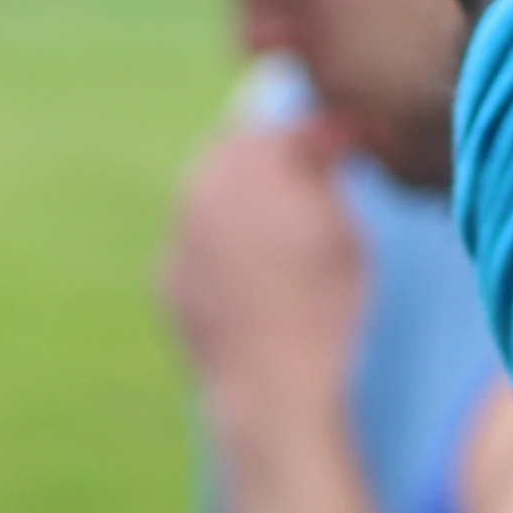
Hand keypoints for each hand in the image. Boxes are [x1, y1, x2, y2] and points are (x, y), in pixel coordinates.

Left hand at [161, 115, 369, 436]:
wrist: (272, 385)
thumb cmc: (324, 306)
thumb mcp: (346, 229)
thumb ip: (325, 170)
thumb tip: (324, 141)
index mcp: (254, 164)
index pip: (289, 128)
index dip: (323, 136)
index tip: (346, 147)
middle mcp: (203, 186)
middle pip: (237, 151)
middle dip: (272, 160)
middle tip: (309, 180)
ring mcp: (177, 233)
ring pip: (207, 194)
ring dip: (240, 200)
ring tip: (281, 231)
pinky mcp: (166, 276)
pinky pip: (192, 244)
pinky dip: (219, 247)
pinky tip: (252, 276)